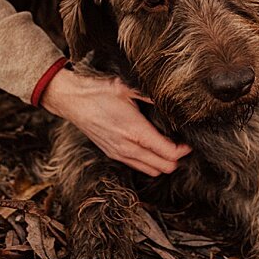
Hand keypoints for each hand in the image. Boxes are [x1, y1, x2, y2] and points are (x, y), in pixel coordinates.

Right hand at [39, 67, 190, 175]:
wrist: (70, 100)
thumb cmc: (97, 91)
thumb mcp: (127, 87)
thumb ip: (152, 95)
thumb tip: (173, 99)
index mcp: (135, 131)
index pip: (170, 154)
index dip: (184, 149)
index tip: (187, 139)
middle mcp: (127, 147)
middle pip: (165, 167)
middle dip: (177, 157)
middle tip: (180, 142)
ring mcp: (119, 153)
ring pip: (152, 171)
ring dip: (163, 162)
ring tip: (167, 146)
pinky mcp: (112, 154)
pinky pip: (138, 167)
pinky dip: (149, 162)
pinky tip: (150, 147)